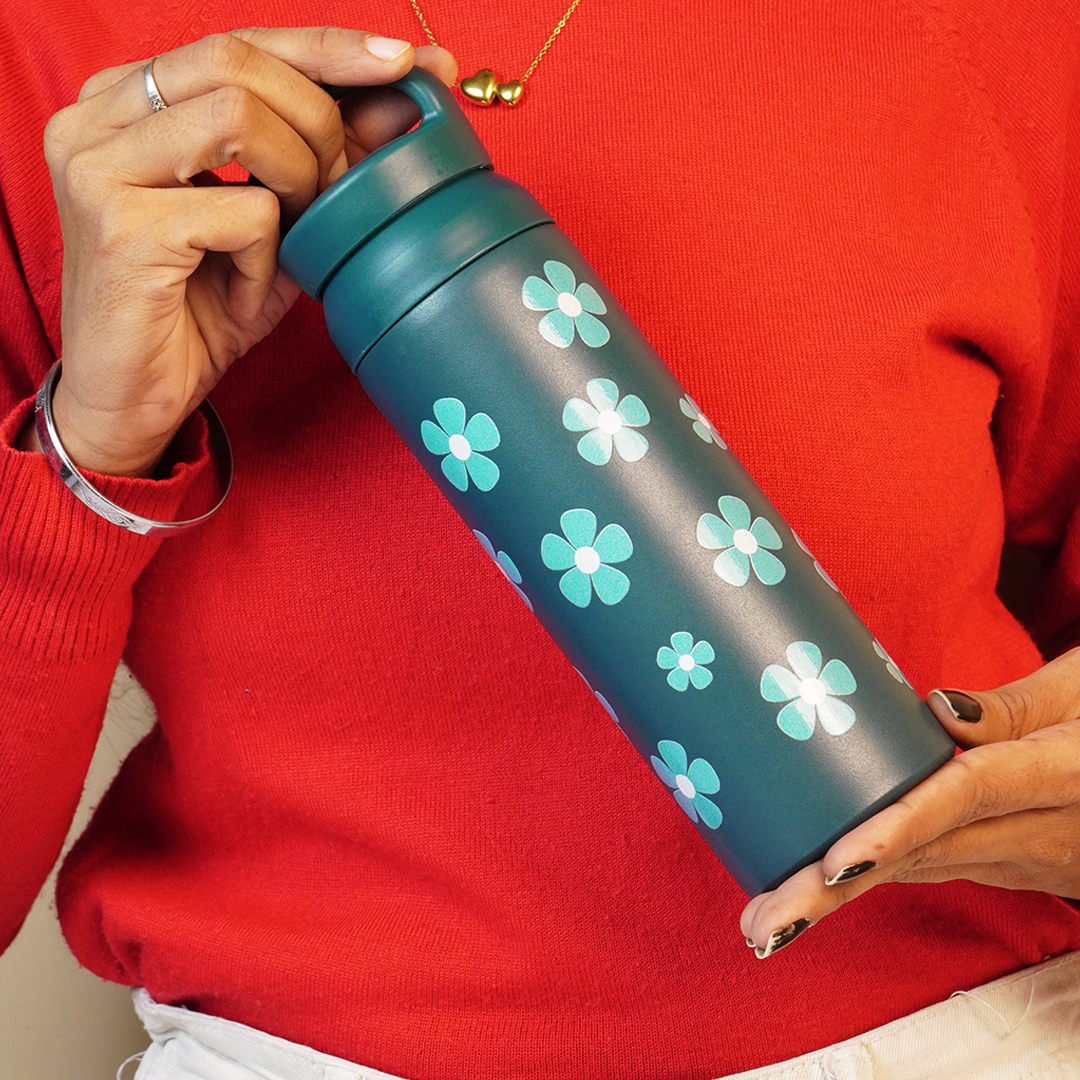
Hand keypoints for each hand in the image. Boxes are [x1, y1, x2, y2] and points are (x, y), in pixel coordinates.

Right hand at [33, 28, 454, 476]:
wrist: (133, 399)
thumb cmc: (199, 309)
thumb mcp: (273, 225)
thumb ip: (323, 158)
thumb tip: (405, 91)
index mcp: (126, 101)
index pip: (237, 40)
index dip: (326, 47)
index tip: (405, 61)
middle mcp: (97, 116)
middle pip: (236, 61)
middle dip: (320, 122)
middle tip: (342, 189)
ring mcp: (97, 165)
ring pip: (239, 117)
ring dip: (298, 183)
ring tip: (294, 242)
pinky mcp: (119, 224)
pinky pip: (243, 212)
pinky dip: (266, 262)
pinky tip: (246, 297)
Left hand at [740, 646, 1079, 957]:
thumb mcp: (1078, 693)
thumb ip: (1011, 710)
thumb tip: (934, 711)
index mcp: (1062, 777)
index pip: (965, 801)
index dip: (897, 830)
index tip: (833, 861)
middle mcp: (1038, 832)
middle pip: (924, 857)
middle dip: (836, 892)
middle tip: (763, 923)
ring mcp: (1022, 857)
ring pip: (919, 874)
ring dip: (838, 902)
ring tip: (765, 924)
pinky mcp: (1004, 860)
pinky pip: (928, 867)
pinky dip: (866, 881)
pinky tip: (807, 896)